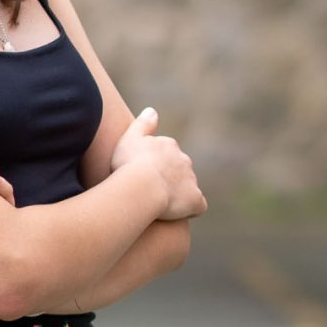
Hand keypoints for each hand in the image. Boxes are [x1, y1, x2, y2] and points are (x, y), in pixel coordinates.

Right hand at [112, 105, 206, 221]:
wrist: (142, 186)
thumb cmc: (129, 164)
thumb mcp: (128, 139)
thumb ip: (142, 125)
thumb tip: (152, 111)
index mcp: (168, 146)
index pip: (167, 154)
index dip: (156, 166)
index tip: (142, 175)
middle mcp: (184, 160)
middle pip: (179, 170)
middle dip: (170, 179)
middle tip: (151, 191)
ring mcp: (191, 180)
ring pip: (188, 187)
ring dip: (178, 194)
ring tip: (160, 205)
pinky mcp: (194, 200)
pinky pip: (197, 206)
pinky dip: (190, 209)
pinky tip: (177, 215)